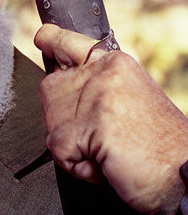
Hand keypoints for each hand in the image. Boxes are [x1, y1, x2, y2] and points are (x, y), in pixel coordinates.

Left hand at [35, 24, 187, 212]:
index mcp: (117, 65)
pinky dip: (79, 168)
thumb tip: (61, 90)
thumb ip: (97, 91)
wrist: (184, 176)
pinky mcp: (83, 126)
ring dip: (73, 147)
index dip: (53, 40)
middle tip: (104, 137)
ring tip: (109, 151)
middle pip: (49, 90)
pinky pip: (58, 152)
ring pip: (51, 123)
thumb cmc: (160, 149)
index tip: (42, 38)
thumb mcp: (129, 104)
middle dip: (63, 120)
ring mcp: (93, 96)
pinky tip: (107, 164)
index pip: (70, 43)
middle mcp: (103, 73)